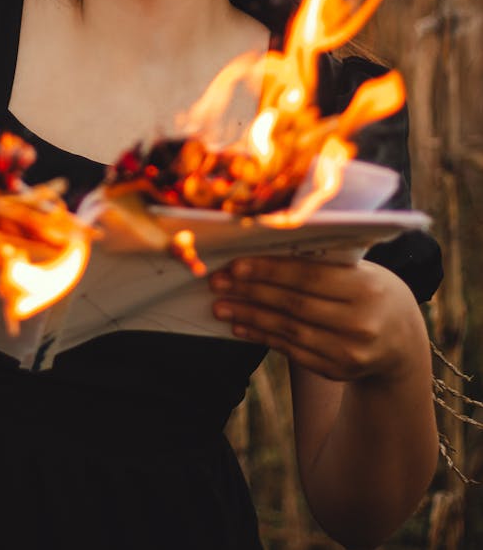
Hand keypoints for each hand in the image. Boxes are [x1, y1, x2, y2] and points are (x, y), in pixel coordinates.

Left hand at [210, 255, 425, 383]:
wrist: (401, 339)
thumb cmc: (369, 289)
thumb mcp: (358, 270)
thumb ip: (322, 262)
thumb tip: (262, 248)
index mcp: (366, 287)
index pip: (309, 277)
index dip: (270, 271)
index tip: (236, 265)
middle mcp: (360, 322)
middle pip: (295, 305)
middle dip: (251, 292)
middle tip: (217, 282)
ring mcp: (349, 351)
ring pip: (289, 330)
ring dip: (249, 317)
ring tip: (220, 305)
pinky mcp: (337, 370)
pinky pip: (292, 351)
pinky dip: (262, 337)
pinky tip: (240, 326)